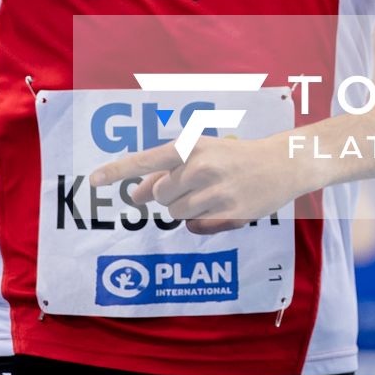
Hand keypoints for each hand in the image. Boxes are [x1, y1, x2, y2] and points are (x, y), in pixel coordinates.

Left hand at [90, 132, 303, 233]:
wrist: (280, 163)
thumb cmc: (233, 157)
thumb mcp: (200, 152)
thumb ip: (167, 171)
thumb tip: (137, 194)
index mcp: (190, 147)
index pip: (146, 160)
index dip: (117, 171)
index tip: (94, 180)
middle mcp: (199, 167)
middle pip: (159, 196)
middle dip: (167, 195)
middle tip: (190, 186)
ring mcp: (214, 192)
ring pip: (175, 214)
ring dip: (184, 208)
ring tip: (208, 194)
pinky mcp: (228, 213)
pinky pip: (195, 227)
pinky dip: (199, 222)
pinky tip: (218, 207)